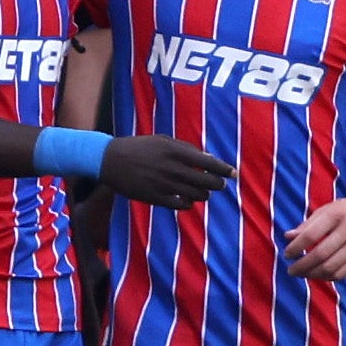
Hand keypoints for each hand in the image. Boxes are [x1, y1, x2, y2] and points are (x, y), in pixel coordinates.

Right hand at [100, 134, 233, 206]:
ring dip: (204, 194)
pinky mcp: (156, 198)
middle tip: (221, 184)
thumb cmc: (140, 147)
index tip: (233, 173)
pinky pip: (182, 205)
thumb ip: (186, 149)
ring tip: (204, 192)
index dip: (224, 169)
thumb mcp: (163, 141)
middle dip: (218, 184)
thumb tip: (209, 160)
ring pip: (197, 195)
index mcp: (175, 151)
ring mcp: (164, 184)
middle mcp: (172, 168)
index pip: (208, 163)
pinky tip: (187, 199)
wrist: (111, 160)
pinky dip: (188, 203)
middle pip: (206, 182)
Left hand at [282, 189, 345, 279]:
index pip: (311, 235)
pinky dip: (326, 277)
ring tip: (301, 274)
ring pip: (330, 267)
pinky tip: (317, 275)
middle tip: (290, 270)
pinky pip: (341, 273)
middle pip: (320, 254)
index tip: (287, 254)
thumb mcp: (327, 209)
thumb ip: (307, 224)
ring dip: (312, 274)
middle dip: (302, 265)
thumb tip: (287, 237)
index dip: (296, 248)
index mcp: (336, 215)